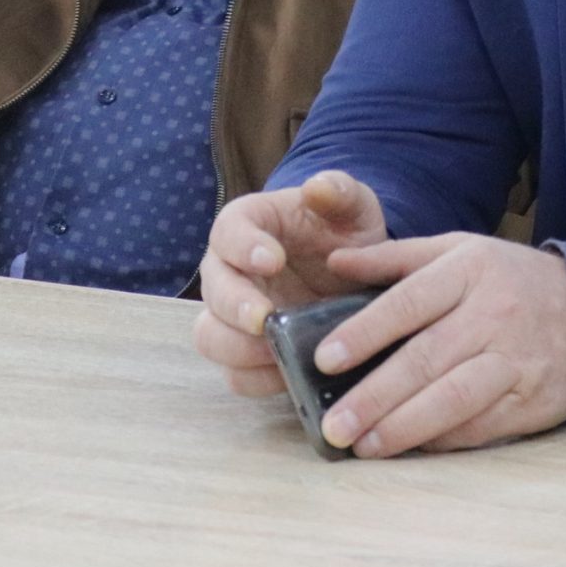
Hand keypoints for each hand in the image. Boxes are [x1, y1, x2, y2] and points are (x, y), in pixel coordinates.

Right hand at [192, 171, 388, 396]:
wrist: (355, 272)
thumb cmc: (345, 230)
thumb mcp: (352, 206)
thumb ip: (338, 192)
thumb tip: (318, 187)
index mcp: (250, 225)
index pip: (228, 231)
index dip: (243, 247)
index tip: (272, 260)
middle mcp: (231, 271)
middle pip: (212, 291)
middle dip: (235, 306)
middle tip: (267, 318)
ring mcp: (235, 315)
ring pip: (210, 337)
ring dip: (237, 348)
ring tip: (276, 352)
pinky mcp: (248, 352)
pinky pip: (235, 374)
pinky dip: (256, 379)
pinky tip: (287, 374)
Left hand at [301, 233, 565, 457]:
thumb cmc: (508, 279)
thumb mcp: (459, 250)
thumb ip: (395, 258)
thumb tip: (333, 261)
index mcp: (470, 270)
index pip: (410, 301)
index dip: (366, 331)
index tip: (325, 359)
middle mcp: (494, 314)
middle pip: (426, 358)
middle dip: (374, 396)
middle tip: (333, 425)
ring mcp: (516, 360)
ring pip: (454, 398)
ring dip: (405, 426)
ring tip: (363, 446)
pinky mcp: (532, 400)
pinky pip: (481, 425)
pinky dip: (441, 440)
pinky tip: (409, 448)